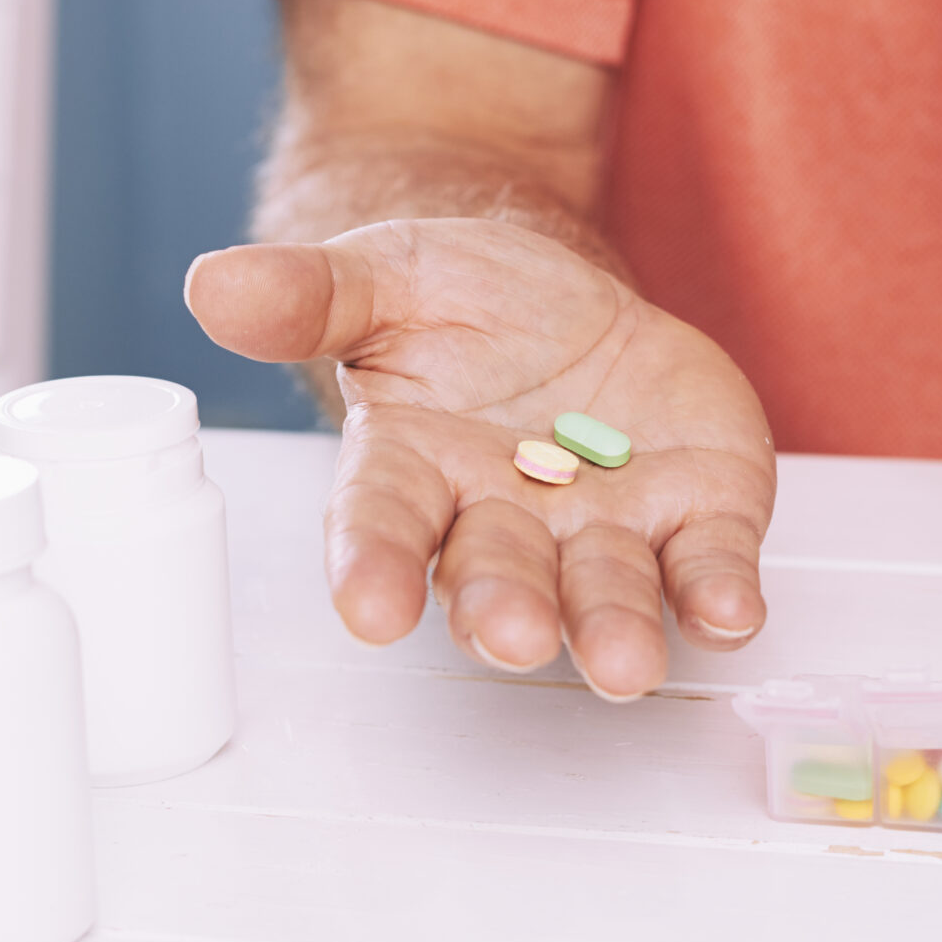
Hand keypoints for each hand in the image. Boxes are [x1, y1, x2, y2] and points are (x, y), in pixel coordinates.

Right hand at [185, 218, 776, 697]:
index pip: (382, 525)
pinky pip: (707, 564)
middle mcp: (503, 519)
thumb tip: (212, 287)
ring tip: (622, 666)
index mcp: (414, 469)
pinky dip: (719, 593)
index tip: (368, 610)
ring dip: (612, 629)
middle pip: (497, 575)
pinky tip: (729, 611)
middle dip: (503, 608)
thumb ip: (310, 294)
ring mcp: (602, 527)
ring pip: (603, 591)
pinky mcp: (695, 514)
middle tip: (509, 636)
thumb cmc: (462, 306)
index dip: (374, 568)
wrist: (567, 301)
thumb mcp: (382, 274)